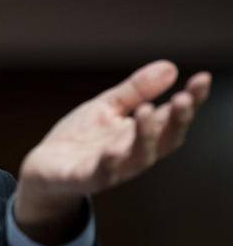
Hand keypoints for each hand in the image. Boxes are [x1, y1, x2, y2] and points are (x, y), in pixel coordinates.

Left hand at [14, 60, 210, 245]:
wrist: (43, 169)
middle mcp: (133, 153)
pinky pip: (101, 174)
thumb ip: (136, 91)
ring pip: (138, 157)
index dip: (191, 101)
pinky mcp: (86, 178)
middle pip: (165, 140)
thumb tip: (171, 67)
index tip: (203, 78)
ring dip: (146, 136)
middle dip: (177, 120)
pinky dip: (108, 164)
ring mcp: (111, 167)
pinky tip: (110, 151)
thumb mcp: (107, 107)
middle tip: (184, 98)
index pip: (172, 118)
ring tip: (148, 110)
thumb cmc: (81, 139)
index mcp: (140, 134)